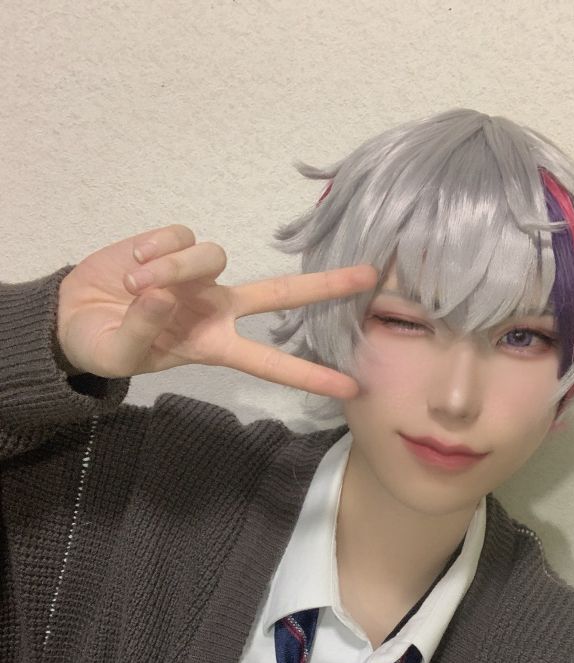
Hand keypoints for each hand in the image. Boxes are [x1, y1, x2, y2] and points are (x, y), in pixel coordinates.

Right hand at [56, 224, 377, 398]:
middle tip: (370, 276)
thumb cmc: (105, 345)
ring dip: (173, 267)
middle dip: (325, 285)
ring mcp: (200, 275)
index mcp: (214, 345)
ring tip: (134, 284)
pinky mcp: (176, 244)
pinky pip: (179, 235)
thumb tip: (163, 291)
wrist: (73, 314)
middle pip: (282, 293)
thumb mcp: (120, 354)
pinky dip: (153, 248)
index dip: (309, 376)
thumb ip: (143, 328)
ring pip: (212, 255)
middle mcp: (218, 307)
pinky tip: (131, 264)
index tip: (350, 387)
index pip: (270, 364)